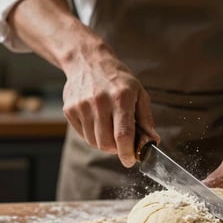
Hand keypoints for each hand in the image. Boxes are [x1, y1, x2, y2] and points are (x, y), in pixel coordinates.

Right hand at [62, 37, 159, 166]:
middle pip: (107, 142)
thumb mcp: (138, 92)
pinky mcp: (69, 110)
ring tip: (110, 129)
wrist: (87, 61)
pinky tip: (98, 121)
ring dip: (104, 143)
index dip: (127, 152)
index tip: (130, 161)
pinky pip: (83, 134)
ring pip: (94, 142)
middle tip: (122, 143)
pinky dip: (92, 135)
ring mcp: (82, 106)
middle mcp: (100, 102)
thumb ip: (146, 119)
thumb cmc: (118, 78)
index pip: (123, 134)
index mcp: (121, 97)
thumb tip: (153, 141)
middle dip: (116, 149)